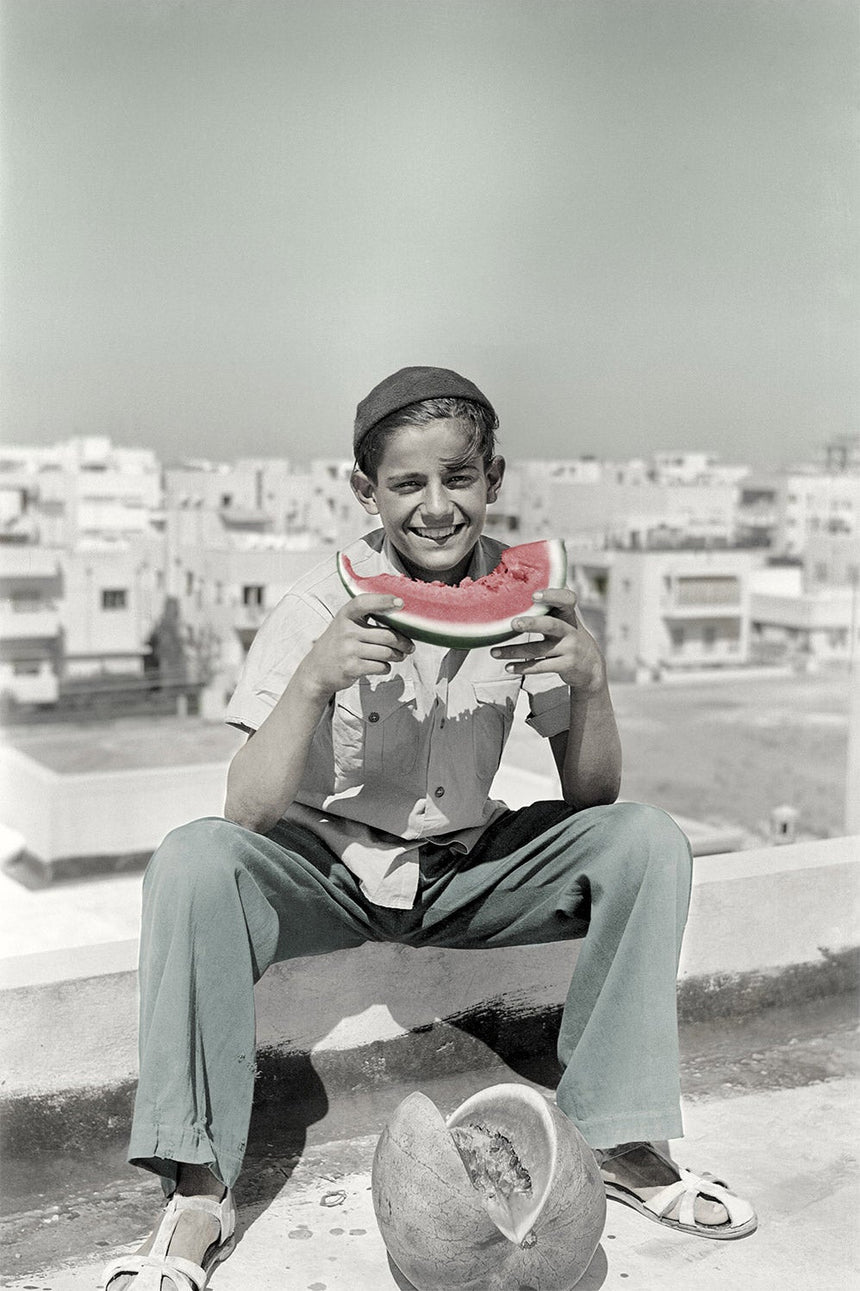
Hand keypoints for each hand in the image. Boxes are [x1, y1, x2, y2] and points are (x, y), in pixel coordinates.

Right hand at [297, 594, 413, 700]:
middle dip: (403, 642)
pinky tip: (382, 665)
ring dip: (398, 656)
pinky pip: (380, 666)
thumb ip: (365, 616)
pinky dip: (386, 667)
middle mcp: (346, 631)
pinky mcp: (351, 668)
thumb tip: (398, 613)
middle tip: (409, 646)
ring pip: (386, 653)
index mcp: (345, 616)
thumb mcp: (344, 624)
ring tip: (399, 656)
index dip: (383, 601)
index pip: (364, 603)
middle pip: (386, 636)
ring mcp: (348, 650)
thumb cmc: (337, 644)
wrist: (316, 670)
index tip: (400, 602)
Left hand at [491, 587, 606, 692]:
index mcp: (568, 615)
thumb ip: (551, 604)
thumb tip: (525, 580)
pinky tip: (508, 667)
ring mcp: (569, 649)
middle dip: (531, 624)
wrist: (591, 666)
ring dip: (514, 651)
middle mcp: (570, 630)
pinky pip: (541, 666)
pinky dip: (523, 667)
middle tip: (513, 623)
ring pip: (539, 650)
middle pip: (551, 625)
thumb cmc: (569, 635)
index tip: (533, 594)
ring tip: (494, 652)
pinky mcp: (566, 666)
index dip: (552, 596)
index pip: (567, 599)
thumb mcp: (565, 619)